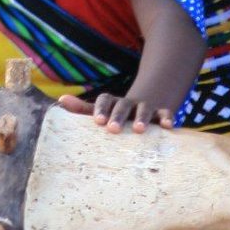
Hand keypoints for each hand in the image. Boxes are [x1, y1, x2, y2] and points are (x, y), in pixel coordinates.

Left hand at [60, 89, 175, 133]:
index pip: (105, 100)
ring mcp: (146, 106)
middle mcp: (129, 103)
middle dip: (117, 116)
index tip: (97, 121)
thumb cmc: (119, 114)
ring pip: (144, 108)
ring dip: (141, 117)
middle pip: (122, 105)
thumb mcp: (102, 112)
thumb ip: (82, 109)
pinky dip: (167, 118)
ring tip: (138, 129)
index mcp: (113, 103)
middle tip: (112, 129)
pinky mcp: (162, 112)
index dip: (101, 109)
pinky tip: (168, 126)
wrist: (149, 101)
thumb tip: (60, 100)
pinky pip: (165, 113)